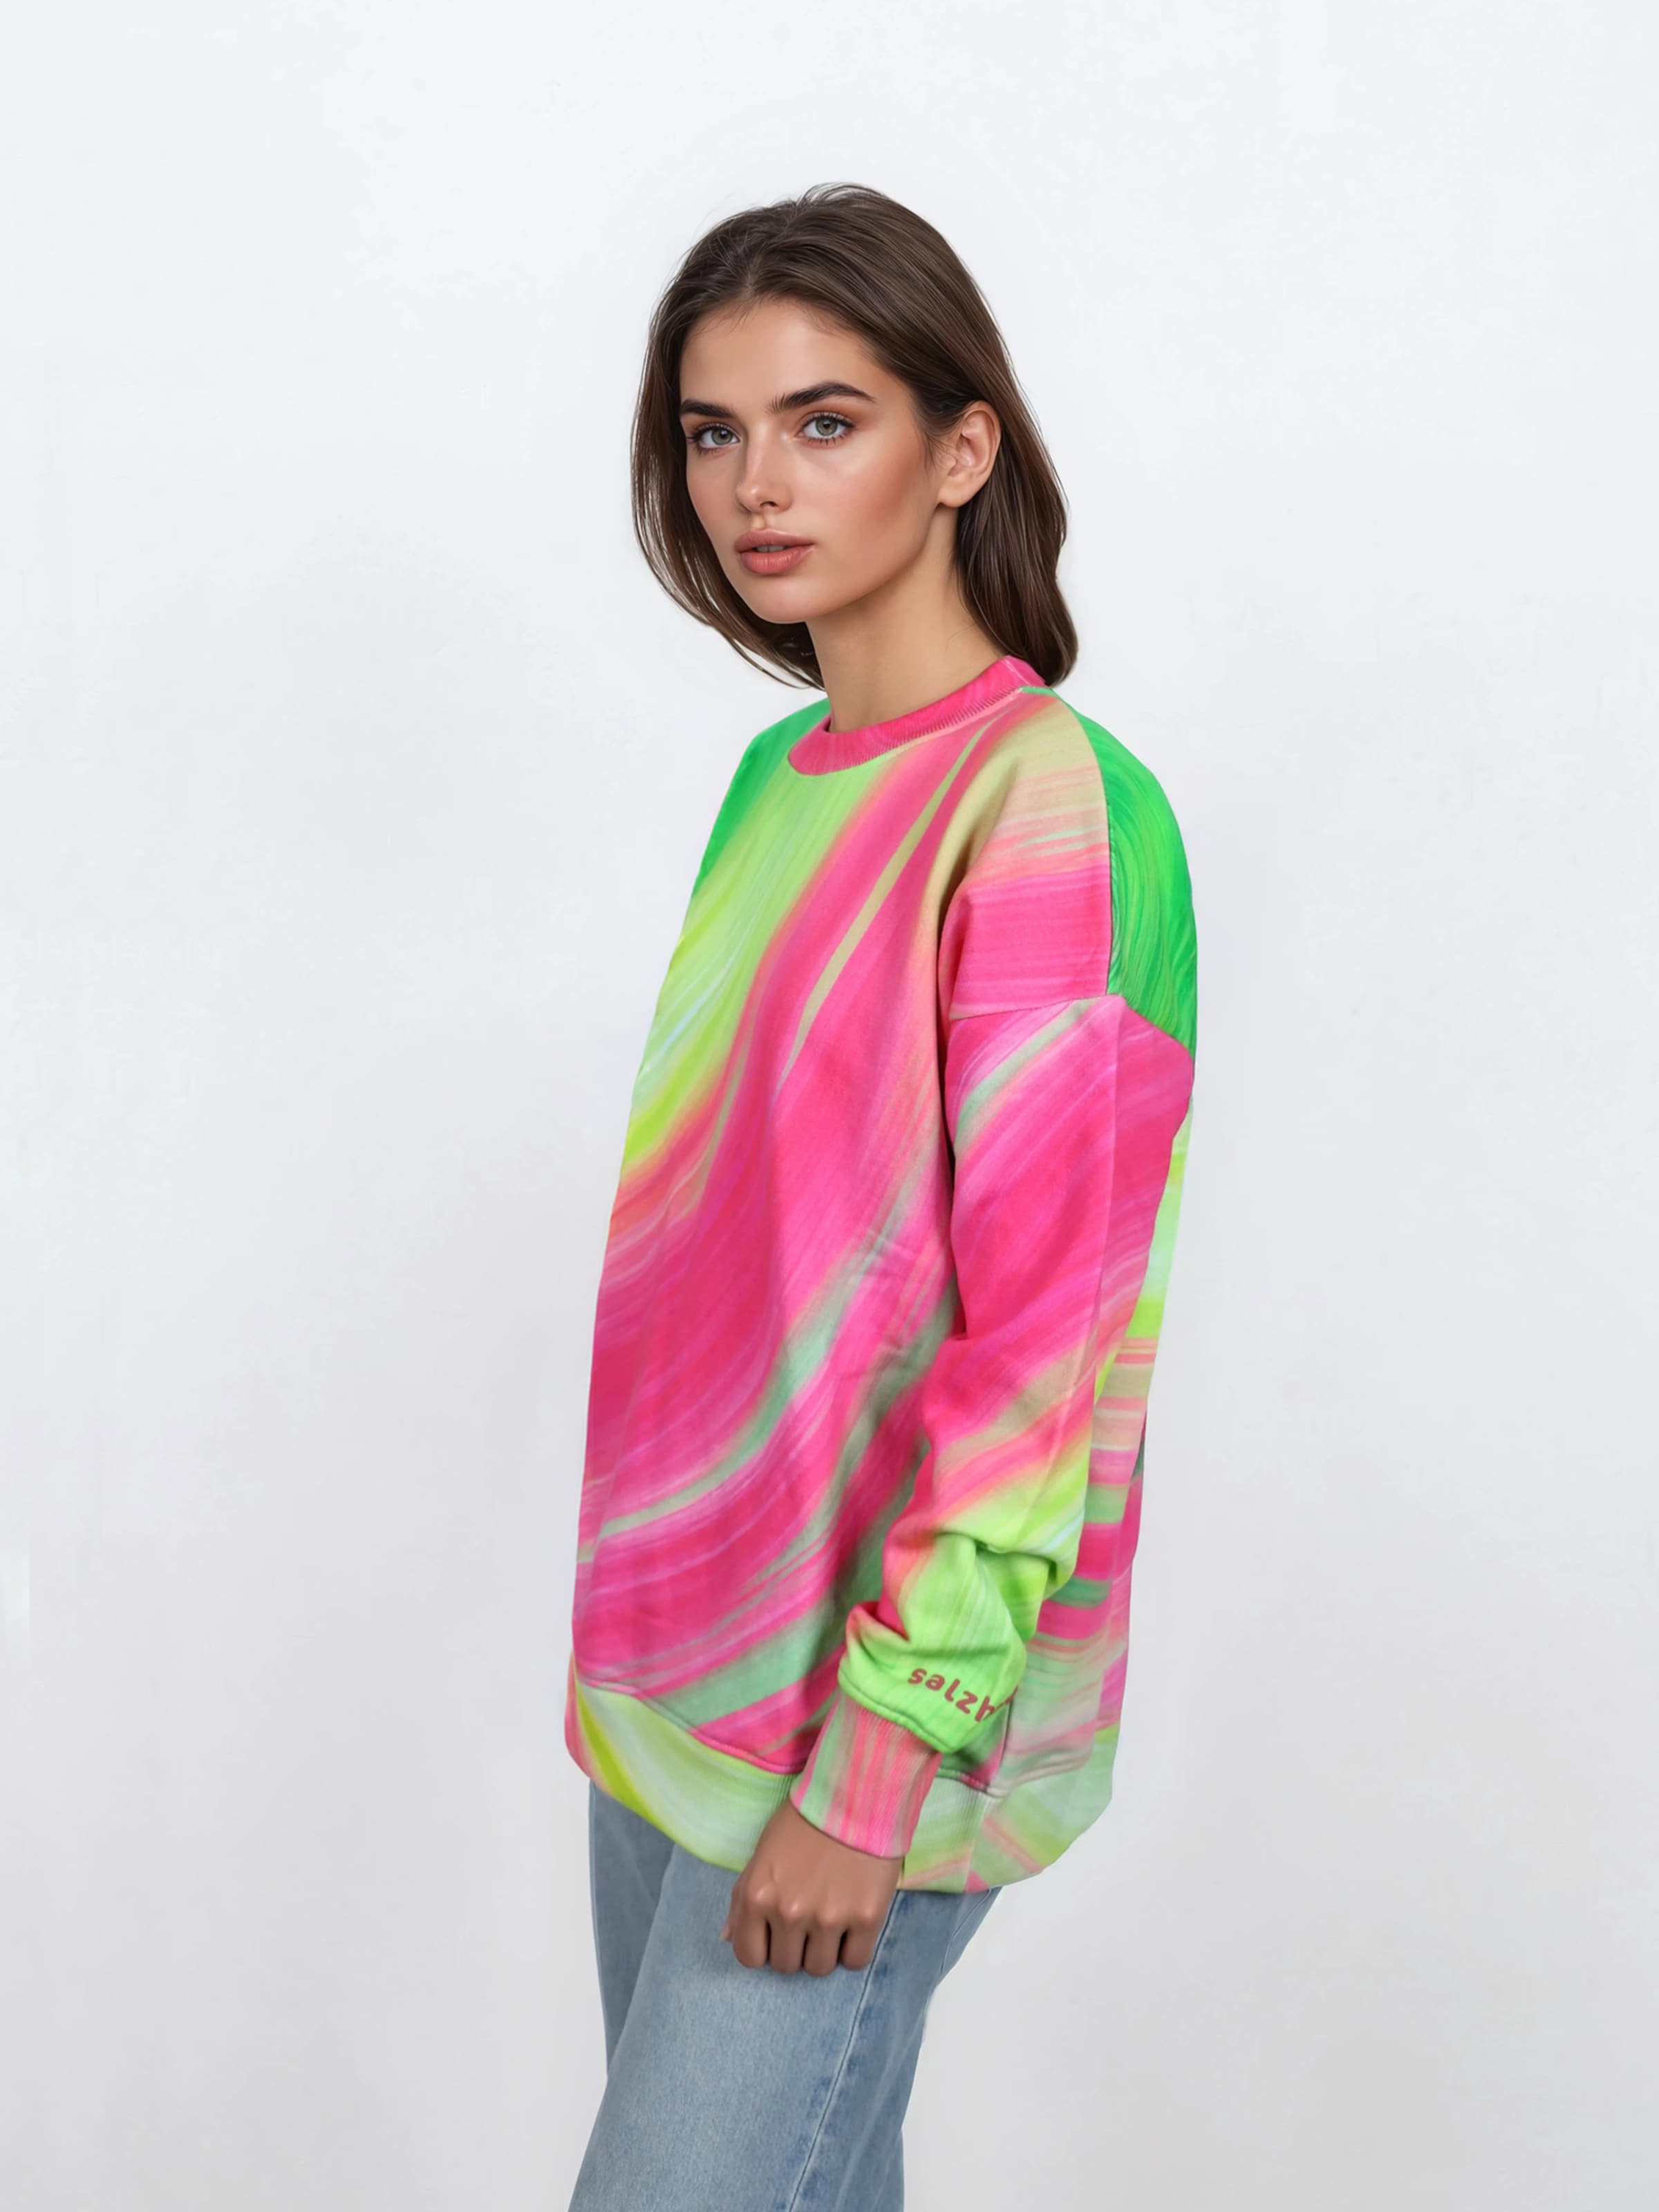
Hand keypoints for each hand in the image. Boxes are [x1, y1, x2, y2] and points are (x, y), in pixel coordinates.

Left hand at [719, 1795, 901, 1973]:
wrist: (856, 1795)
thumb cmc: (804, 1821)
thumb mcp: (763, 1853)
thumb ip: (742, 1899)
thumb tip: (727, 1938)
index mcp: (757, 1896)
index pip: (749, 1957)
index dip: (763, 1947)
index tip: (777, 1932)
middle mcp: (789, 1912)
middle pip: (786, 1966)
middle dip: (795, 1947)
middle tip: (809, 1918)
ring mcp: (828, 1918)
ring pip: (819, 1968)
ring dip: (824, 1950)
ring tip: (832, 1917)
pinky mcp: (866, 1918)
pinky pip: (855, 1962)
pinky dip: (853, 1948)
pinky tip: (853, 1921)